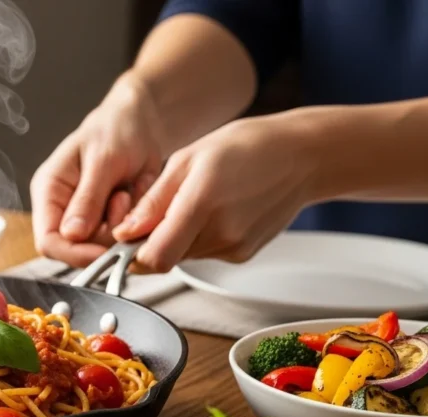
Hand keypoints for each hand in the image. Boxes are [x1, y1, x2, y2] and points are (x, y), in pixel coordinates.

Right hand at [30, 75, 165, 266]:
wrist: (140, 123)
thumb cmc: (116, 130)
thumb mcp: (103, 160)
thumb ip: (88, 198)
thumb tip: (71, 234)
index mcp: (49, 191)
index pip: (48, 241)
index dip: (75, 253)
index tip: (107, 251)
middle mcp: (60, 209)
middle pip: (75, 250)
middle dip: (104, 236)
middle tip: (122, 200)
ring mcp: (82, 218)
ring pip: (98, 248)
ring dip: (120, 227)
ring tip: (126, 193)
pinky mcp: (103, 222)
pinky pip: (117, 240)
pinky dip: (131, 225)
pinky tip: (131, 197)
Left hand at [113, 113, 316, 272]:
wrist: (303, 157)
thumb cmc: (246, 146)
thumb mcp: (188, 159)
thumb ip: (153, 201)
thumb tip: (124, 232)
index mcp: (202, 202)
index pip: (155, 257)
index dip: (132, 254)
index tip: (126, 237)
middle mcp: (221, 233)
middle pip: (166, 258)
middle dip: (152, 240)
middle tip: (162, 208)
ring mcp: (235, 247)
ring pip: (184, 256)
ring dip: (177, 237)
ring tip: (196, 202)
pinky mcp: (243, 254)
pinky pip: (205, 253)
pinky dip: (199, 238)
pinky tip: (216, 210)